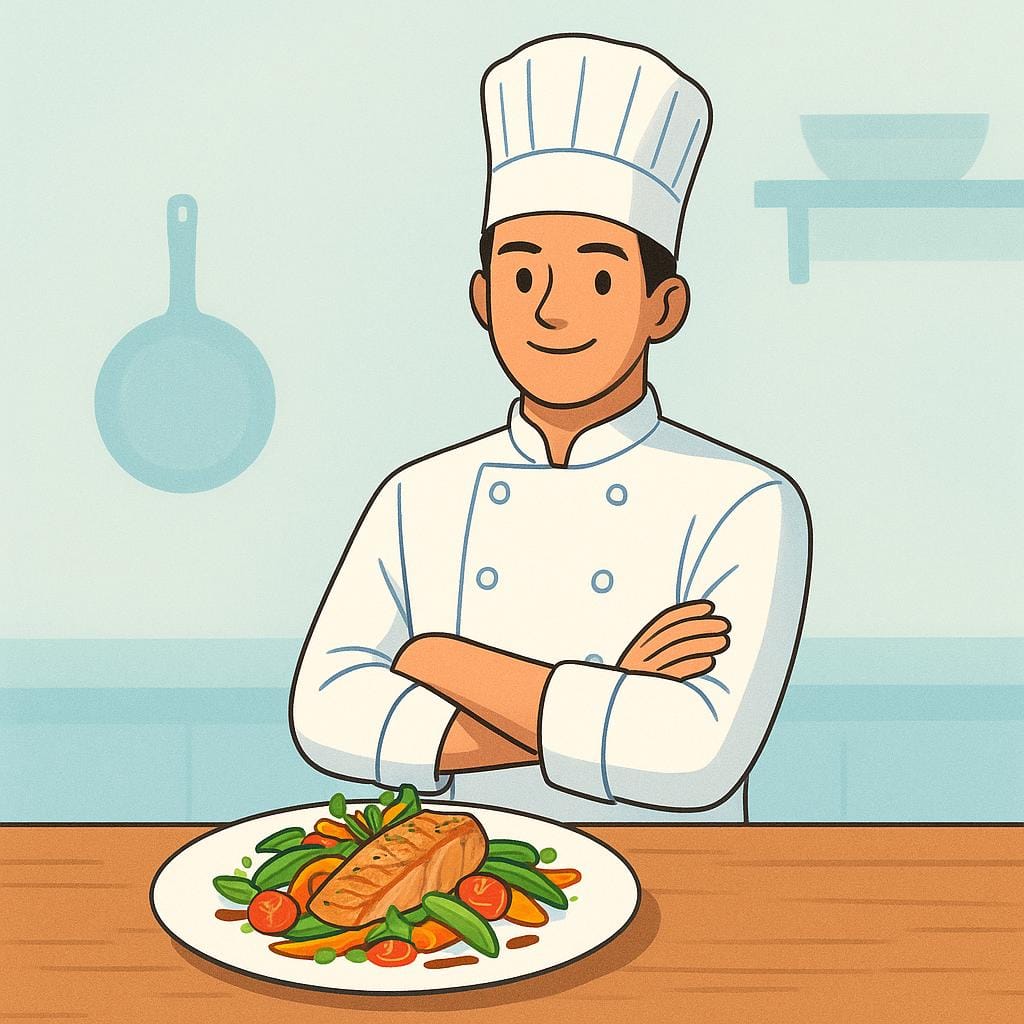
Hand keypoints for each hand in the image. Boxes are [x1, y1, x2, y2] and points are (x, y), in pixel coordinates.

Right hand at [616, 600, 730, 679]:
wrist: (618, 709)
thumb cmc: (638, 683)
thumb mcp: (642, 661)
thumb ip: (661, 646)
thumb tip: (695, 629)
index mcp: (639, 644)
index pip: (665, 621)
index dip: (688, 611)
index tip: (709, 608)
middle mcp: (641, 655)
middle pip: (675, 634)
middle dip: (702, 626)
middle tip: (724, 625)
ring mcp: (648, 671)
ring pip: (679, 651)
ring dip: (704, 644)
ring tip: (723, 641)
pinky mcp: (655, 687)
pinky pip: (677, 673)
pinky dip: (694, 665)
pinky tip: (710, 660)